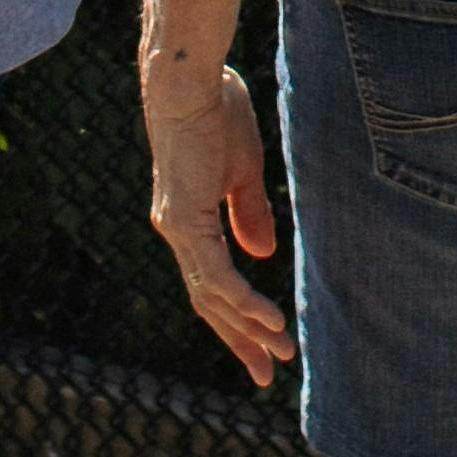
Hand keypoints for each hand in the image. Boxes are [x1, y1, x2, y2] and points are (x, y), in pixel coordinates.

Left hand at [143, 63, 288, 386]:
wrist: (190, 82)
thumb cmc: (216, 112)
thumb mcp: (242, 172)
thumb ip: (248, 216)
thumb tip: (262, 255)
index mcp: (188, 221)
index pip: (212, 283)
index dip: (237, 317)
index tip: (264, 345)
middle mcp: (177, 231)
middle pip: (208, 302)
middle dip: (240, 341)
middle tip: (267, 375)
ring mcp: (178, 228)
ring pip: (212, 296)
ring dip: (248, 327)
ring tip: (280, 352)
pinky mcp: (186, 220)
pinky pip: (216, 274)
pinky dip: (243, 300)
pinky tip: (267, 321)